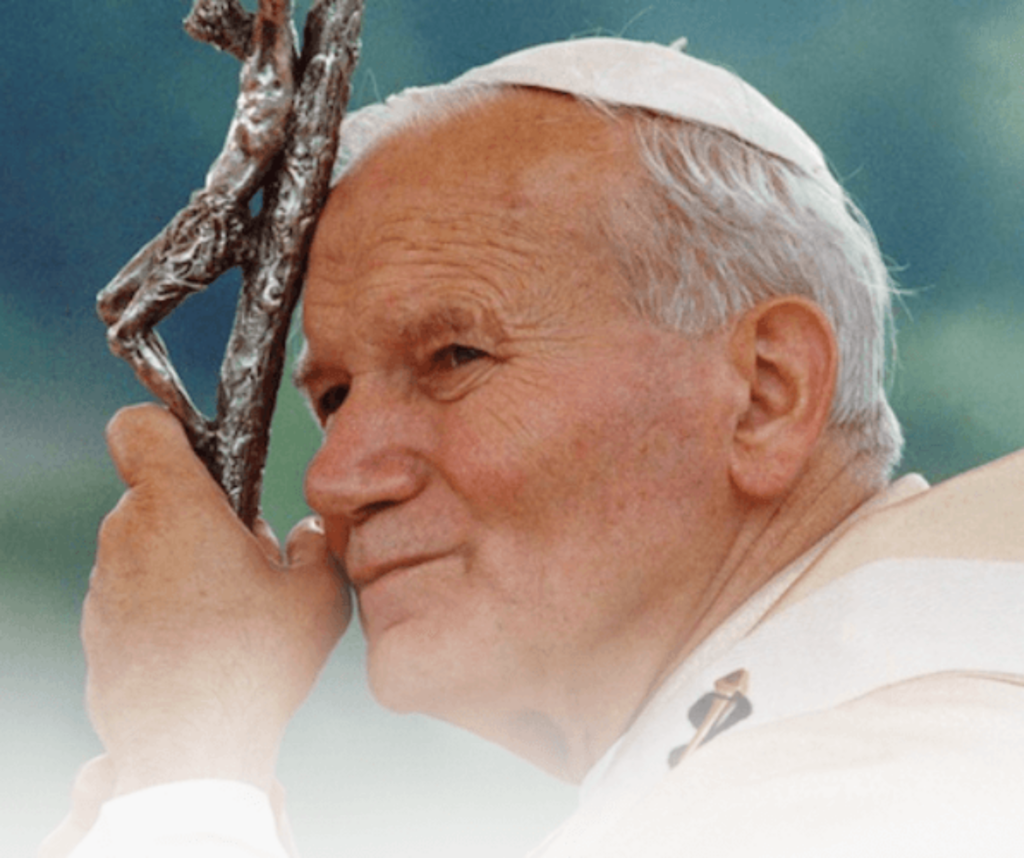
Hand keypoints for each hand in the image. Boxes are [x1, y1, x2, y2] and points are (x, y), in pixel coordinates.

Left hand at [84, 404, 349, 795]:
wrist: (192, 749)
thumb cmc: (254, 662)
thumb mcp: (316, 595)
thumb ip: (313, 548)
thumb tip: (301, 538)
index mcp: (177, 507)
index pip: (139, 427)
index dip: (168, 425)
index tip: (203, 451)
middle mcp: (127, 536)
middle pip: (156, 493)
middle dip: (199, 511)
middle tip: (244, 557)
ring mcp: (105, 586)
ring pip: (145, 545)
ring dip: (181, 559)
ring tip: (227, 609)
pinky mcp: (97, 630)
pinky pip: (132, 593)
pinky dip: (161, 603)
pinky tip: (201, 644)